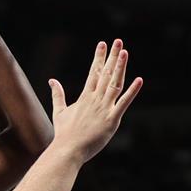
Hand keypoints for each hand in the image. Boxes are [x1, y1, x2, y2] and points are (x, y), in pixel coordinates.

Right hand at [48, 40, 142, 162]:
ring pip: (115, 84)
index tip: (102, 44)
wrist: (68, 149)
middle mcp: (95, 99)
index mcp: (85, 96)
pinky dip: (132, 91)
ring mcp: (104, 108)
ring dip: (120, 67)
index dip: (99, 57)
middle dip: (112, 56)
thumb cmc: (64, 133)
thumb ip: (58, 94)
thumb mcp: (59, 111)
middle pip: (106, 73)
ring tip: (125, 52)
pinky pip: (124, 103)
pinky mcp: (112, 120)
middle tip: (118, 41)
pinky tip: (139, 80)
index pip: (94, 72)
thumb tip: (52, 80)